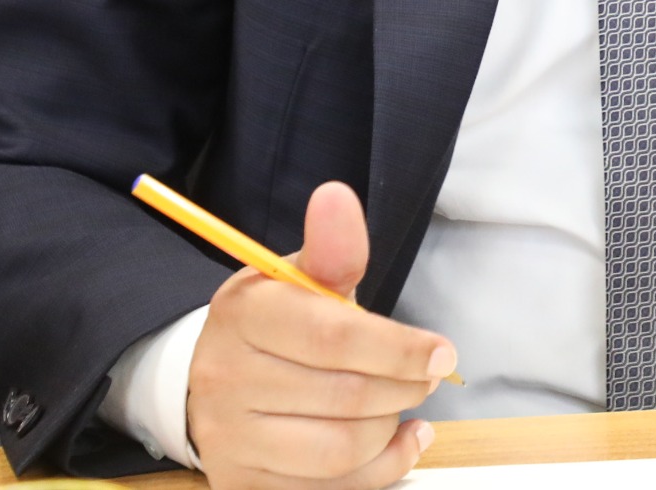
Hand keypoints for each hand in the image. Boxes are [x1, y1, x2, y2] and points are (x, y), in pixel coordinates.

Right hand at [186, 181, 458, 489]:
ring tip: (403, 401)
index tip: (443, 352)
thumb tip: (336, 196)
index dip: (398, 347)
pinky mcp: (244, 484)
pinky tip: (400, 438)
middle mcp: (226, 379)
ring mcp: (230, 439)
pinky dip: (382, 468)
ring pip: (342, 449)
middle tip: (427, 374)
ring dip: (391, 425)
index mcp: (243, 314)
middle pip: (346, 396)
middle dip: (404, 385)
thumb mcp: (297, 278)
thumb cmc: (275, 323)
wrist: (213, 377)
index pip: (331, 337)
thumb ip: (331, 248)